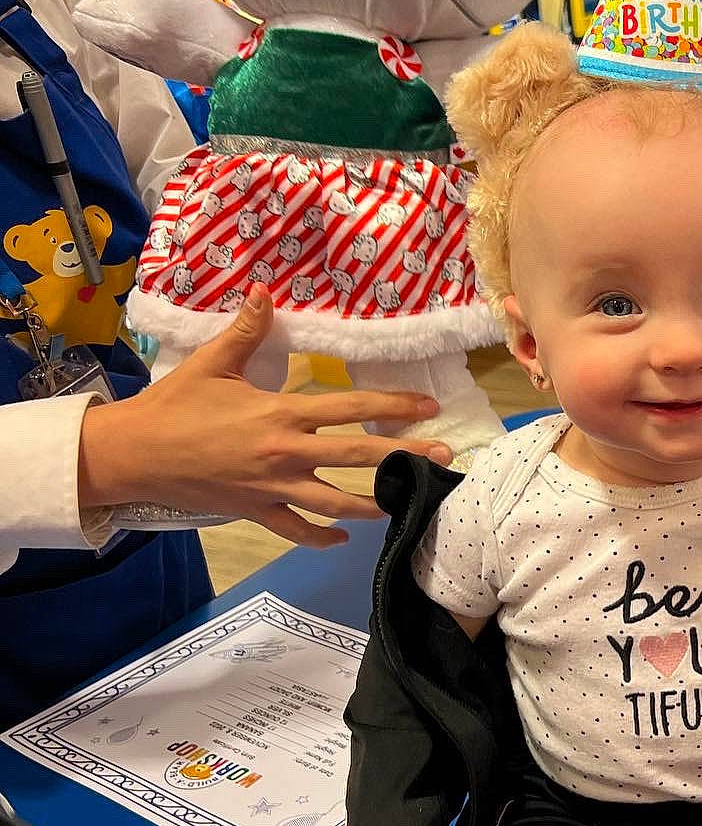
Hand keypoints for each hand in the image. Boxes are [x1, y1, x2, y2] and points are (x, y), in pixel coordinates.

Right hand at [79, 287, 452, 546]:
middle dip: (406, 459)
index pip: (352, 409)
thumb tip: (265, 289)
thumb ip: (247, 329)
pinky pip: (297, 530)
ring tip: (408, 501)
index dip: (395, 407)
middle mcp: (287, 454)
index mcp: (282, 414)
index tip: (429, 409)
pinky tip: (345, 536)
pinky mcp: (256, 512)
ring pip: (337, 503)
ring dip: (376, 504)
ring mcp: (274, 488)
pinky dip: (323, 536)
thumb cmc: (174, 406)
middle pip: (360, 459)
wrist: (134, 455)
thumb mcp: (213, 362)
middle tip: (443, 460)